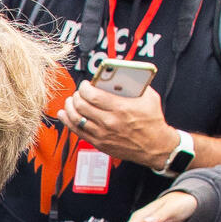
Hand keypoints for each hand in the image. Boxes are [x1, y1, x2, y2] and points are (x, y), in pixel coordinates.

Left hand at [60, 81, 177, 167]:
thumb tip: (118, 75)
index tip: (85, 84)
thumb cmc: (152, 121)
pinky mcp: (99, 143)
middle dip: (76, 95)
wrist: (156, 146)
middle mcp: (110, 122)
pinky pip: (77, 132)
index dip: (84, 87)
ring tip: (71, 101)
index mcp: (121, 108)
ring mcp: (103, 134)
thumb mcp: (149, 97)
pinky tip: (64, 115)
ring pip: (76, 119)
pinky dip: (68, 122)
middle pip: (81, 106)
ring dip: (70, 107)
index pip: (93, 95)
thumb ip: (135, 84)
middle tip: (78, 92)